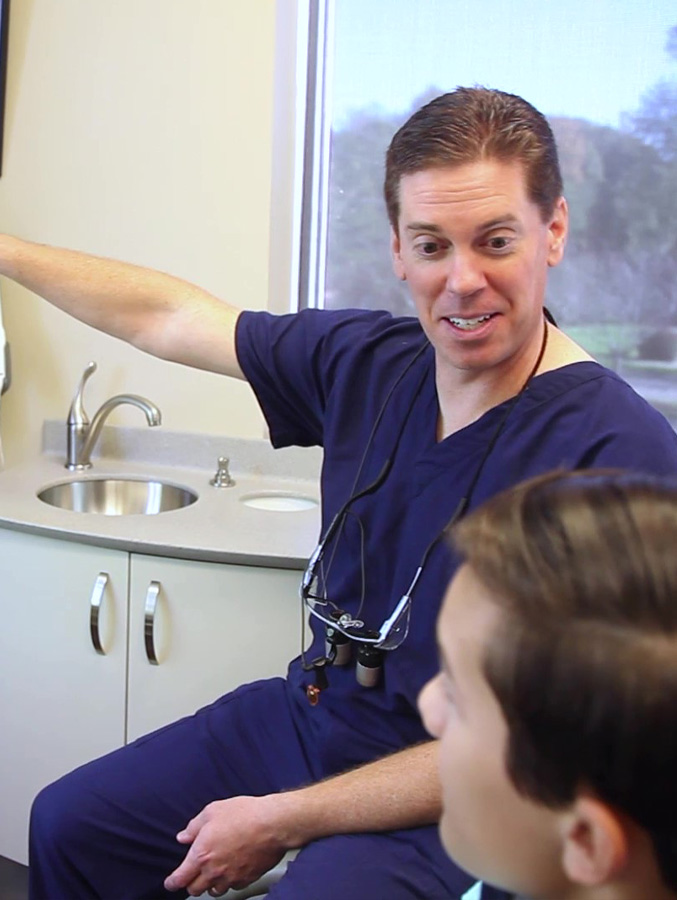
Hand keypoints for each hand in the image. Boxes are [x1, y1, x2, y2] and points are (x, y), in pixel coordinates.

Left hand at [163, 795, 286, 896]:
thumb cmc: (245, 814)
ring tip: (214, 872)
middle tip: (193, 875)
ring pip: (214, 891)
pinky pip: (233, 887)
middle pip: (194, 890)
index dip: (172, 883)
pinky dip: (229, 881)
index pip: (180, 878)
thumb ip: (194, 826)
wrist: (272, 824)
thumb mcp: (213, 811)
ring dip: (210, 884)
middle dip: (191, 884)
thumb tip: (184, 836)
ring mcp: (231, 877)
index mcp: (201, 854)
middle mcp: (214, 871)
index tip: (170, 883)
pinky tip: (232, 869)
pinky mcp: (246, 879)